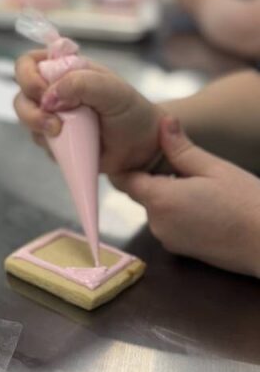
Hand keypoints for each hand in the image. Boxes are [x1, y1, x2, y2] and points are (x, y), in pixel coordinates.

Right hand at [14, 50, 162, 173]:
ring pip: (26, 121)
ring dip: (40, 129)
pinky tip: (73, 146)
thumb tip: (49, 95)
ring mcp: (52, 117)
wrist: (142, 146)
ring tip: (64, 135)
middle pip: (21, 96)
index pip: (28, 64)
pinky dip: (52, 147)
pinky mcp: (55, 141)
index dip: (27, 77)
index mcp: (64, 70)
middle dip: (30, 112)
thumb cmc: (131, 111)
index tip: (44, 92)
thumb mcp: (112, 90)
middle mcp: (54, 91)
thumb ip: (82, 83)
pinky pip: (40, 143)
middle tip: (54, 124)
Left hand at [113, 117, 259, 276]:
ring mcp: (167, 239)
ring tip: (199, 184)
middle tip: (181, 162)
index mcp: (160, 199)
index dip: (129, 163)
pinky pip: (169, 223)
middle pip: (142, 193)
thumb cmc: (247, 203)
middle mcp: (156, 223)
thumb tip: (163, 121)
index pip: (125, 179)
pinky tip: (204, 204)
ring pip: (156, 208)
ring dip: (169, 195)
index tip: (139, 150)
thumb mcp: (214, 168)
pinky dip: (178, 212)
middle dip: (155, 177)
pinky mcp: (179, 250)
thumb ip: (181, 148)